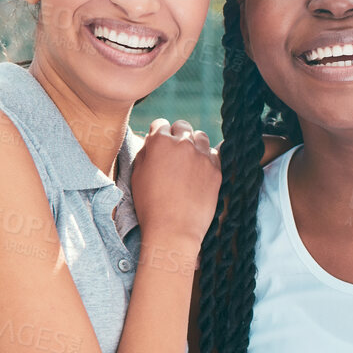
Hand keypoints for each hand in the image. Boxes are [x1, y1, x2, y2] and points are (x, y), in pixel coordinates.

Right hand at [132, 119, 220, 252]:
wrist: (173, 229)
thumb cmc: (150, 205)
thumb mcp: (137, 175)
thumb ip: (145, 152)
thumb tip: (153, 142)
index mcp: (159, 142)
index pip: (160, 124)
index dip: (158, 134)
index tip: (160, 143)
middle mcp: (182, 143)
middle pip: (182, 126)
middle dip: (177, 135)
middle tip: (174, 152)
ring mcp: (202, 155)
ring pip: (200, 136)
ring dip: (194, 144)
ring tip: (189, 160)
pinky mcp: (216, 169)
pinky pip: (214, 153)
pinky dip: (207, 158)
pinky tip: (200, 170)